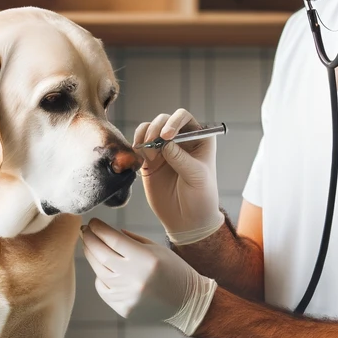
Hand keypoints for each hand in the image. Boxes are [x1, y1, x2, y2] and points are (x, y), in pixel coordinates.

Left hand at [80, 220, 216, 334]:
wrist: (187, 302)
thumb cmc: (174, 270)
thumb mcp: (156, 249)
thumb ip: (131, 240)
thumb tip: (106, 232)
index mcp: (145, 259)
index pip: (113, 239)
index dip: (98, 229)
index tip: (92, 222)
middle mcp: (134, 278)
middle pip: (101, 254)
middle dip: (89, 240)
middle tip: (84, 231)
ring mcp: (128, 295)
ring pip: (98, 272)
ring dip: (91, 257)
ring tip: (90, 247)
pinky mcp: (124, 308)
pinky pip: (103, 289)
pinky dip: (100, 278)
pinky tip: (103, 270)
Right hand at [134, 109, 222, 243]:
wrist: (187, 220)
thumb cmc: (201, 197)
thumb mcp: (196, 177)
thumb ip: (181, 159)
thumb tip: (164, 143)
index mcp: (199, 138)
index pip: (184, 118)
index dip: (174, 122)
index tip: (166, 136)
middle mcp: (180, 139)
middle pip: (163, 120)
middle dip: (155, 128)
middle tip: (151, 144)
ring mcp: (164, 149)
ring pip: (148, 129)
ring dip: (143, 136)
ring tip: (146, 154)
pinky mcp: (149, 160)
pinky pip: (139, 145)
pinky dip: (136, 147)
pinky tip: (140, 160)